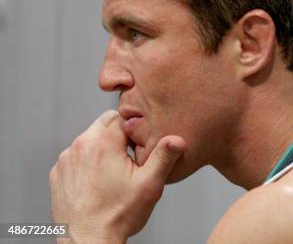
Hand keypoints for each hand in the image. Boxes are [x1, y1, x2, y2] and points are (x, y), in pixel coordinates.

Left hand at [49, 110, 185, 242]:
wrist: (88, 242)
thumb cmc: (118, 216)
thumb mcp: (149, 185)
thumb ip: (164, 157)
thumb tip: (178, 139)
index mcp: (104, 142)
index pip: (123, 116)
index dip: (136, 128)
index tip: (142, 144)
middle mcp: (81, 145)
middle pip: (105, 123)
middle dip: (119, 134)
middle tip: (131, 157)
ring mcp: (66, 159)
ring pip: (90, 139)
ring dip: (102, 147)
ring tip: (115, 171)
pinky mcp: (58, 172)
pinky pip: (76, 155)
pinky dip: (87, 162)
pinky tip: (98, 181)